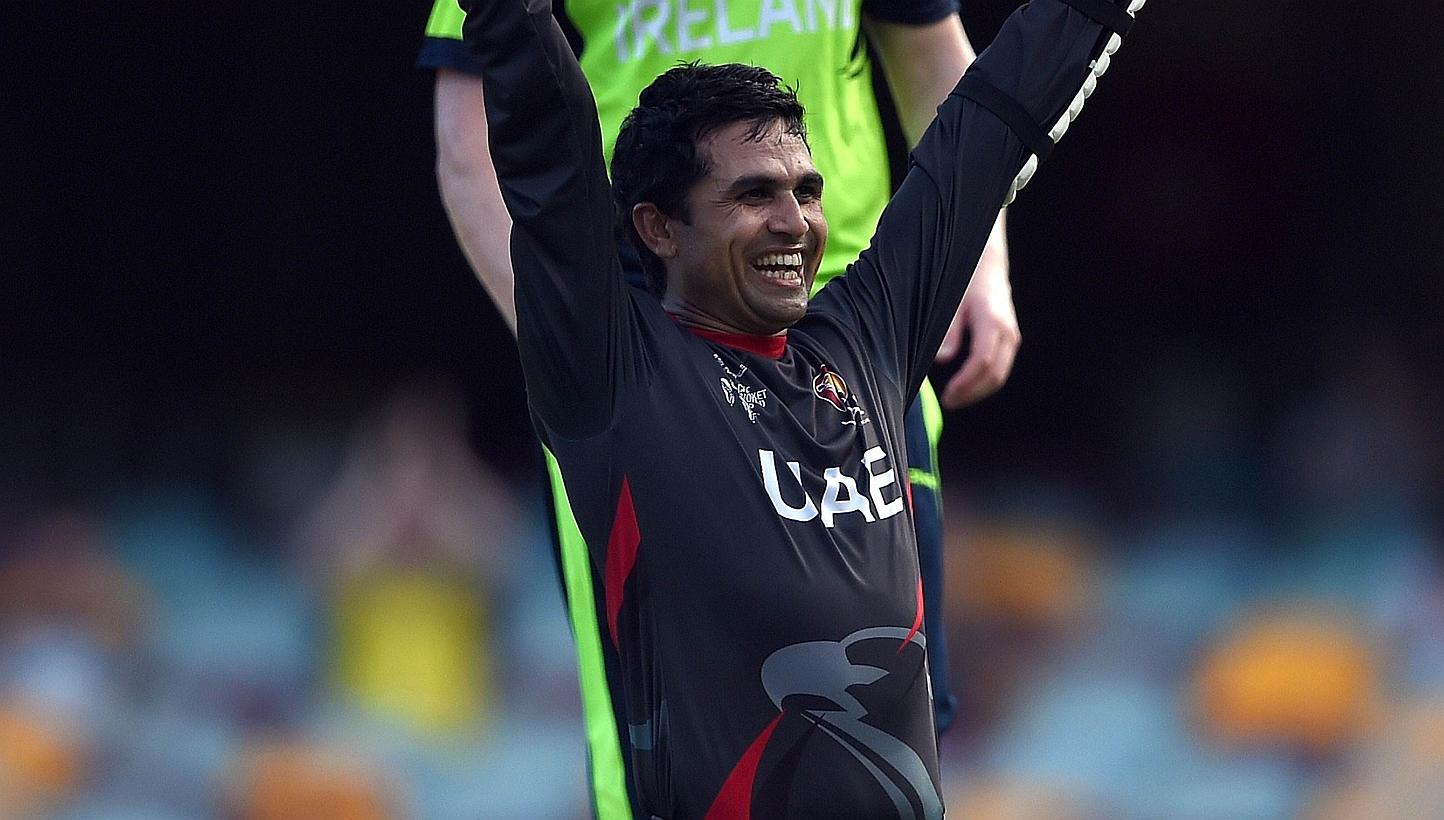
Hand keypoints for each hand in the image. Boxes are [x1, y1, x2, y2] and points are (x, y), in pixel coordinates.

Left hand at [934, 260, 1019, 408]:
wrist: (987, 264)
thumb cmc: (967, 280)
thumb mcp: (952, 302)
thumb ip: (948, 331)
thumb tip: (943, 359)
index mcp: (992, 321)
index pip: (982, 362)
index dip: (965, 383)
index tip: (948, 394)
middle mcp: (1007, 332)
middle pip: (995, 375)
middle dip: (971, 393)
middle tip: (949, 401)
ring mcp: (1012, 336)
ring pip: (1000, 375)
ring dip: (978, 391)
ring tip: (956, 398)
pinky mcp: (1010, 340)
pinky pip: (1001, 368)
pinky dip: (985, 382)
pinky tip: (967, 386)